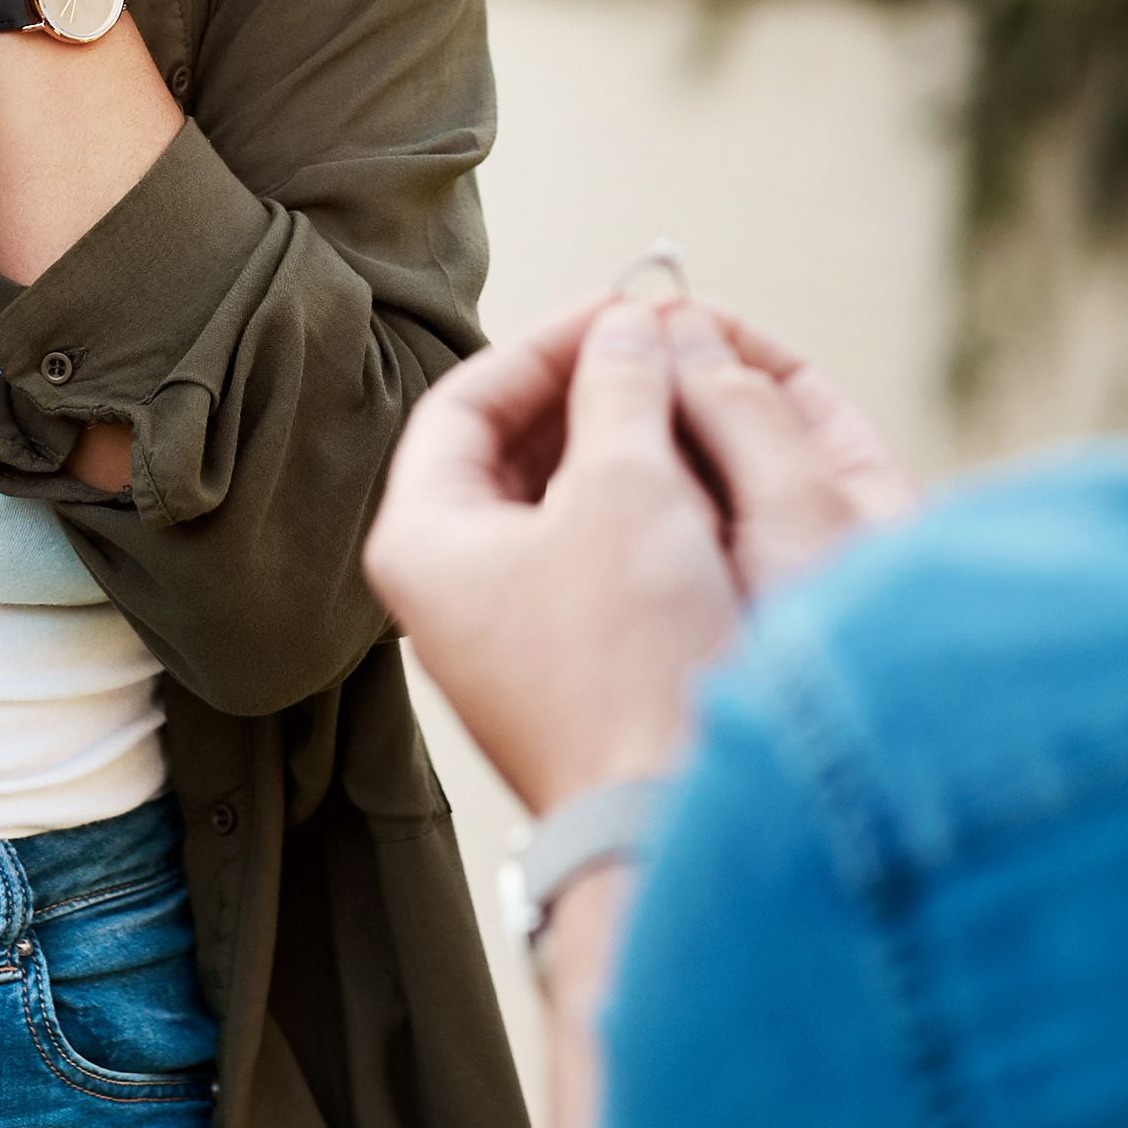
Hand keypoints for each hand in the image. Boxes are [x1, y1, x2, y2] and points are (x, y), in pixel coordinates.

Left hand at [364, 293, 916, 811]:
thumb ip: (622, 388)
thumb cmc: (630, 659)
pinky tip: (707, 488)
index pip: (464, 399)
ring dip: (627, 446)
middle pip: (510, 450)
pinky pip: (596, 558)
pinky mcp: (568, 669)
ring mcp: (506, 635)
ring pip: (562, 503)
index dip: (547, 342)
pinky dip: (644, 510)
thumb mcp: (628, 487)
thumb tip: (631, 330)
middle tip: (667, 353)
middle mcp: (445, 590)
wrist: (669, 813)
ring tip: (696, 410)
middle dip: (593, 393)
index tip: (624, 314)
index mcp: (420, 538)